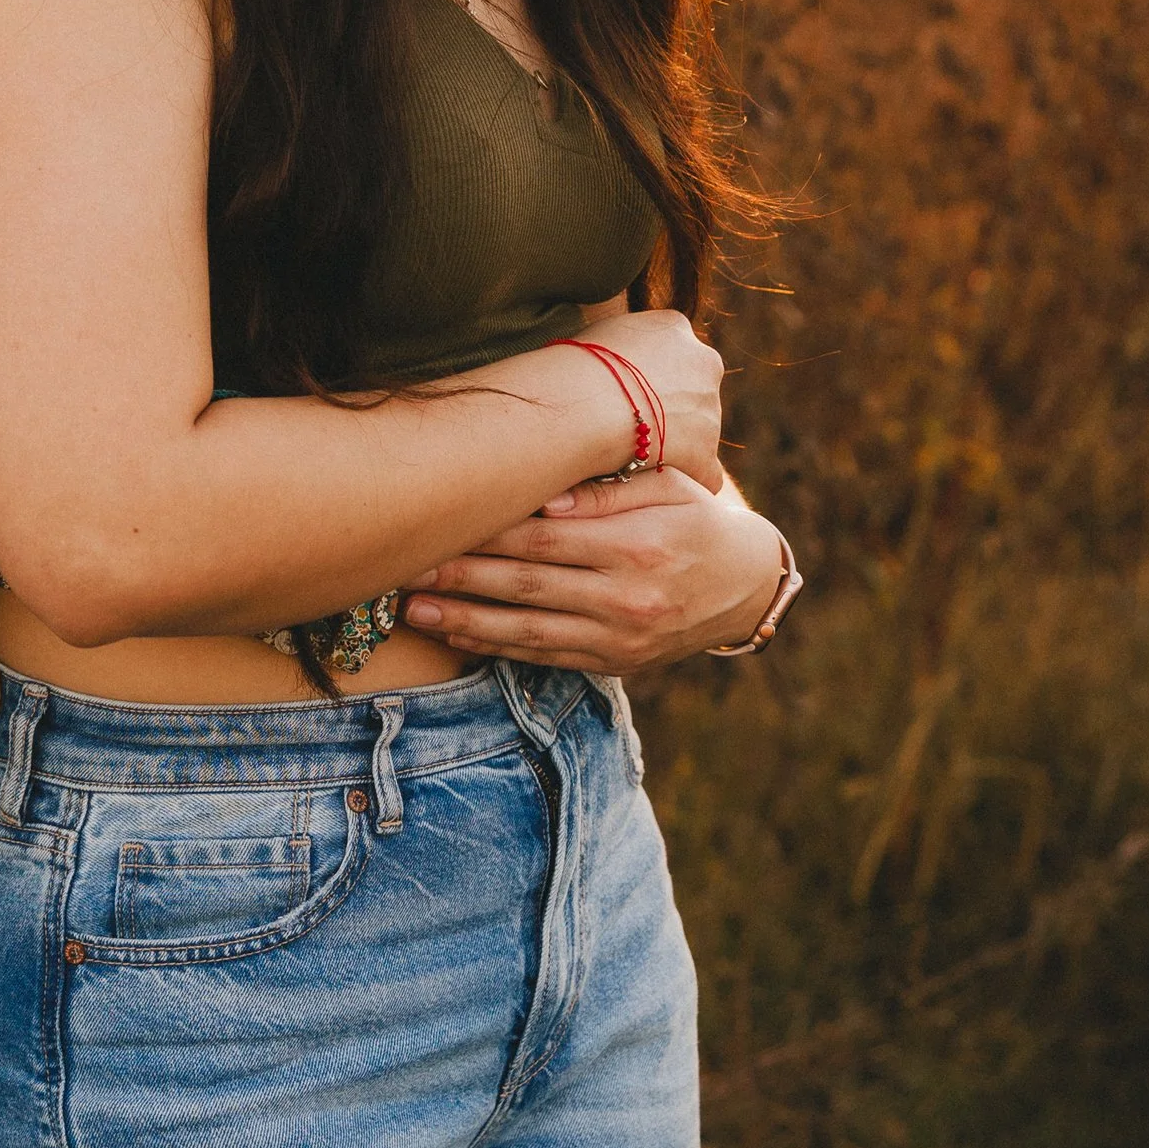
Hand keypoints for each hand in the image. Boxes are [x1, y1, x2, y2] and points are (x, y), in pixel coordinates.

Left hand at [401, 467, 784, 675]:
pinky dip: (498, 648)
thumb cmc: (695, 517)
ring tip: (414, 611)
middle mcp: (626, 597)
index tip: (437, 525)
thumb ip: (606, 491)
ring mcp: (619, 636)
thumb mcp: (667, 485)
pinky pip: (547, 657)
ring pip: (528, 630)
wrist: (744, 584)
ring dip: (466, 621)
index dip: (487, 535)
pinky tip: (458, 637)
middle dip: (461, 578)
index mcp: (637, 544)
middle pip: (527, 586)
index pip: (545, 540)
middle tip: (404, 567)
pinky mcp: (615, 662)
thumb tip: (543, 494)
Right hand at [559, 309, 724, 489]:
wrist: (585, 404)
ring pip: (698, 429)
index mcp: (675, 329)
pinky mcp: (705, 456)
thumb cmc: (577, 366)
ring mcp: (709, 412)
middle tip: (629, 423)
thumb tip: (613, 355)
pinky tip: (651, 481)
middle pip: (692, 387)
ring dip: (674, 441)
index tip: (625, 391)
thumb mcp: (600, 332)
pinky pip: (701, 471)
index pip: (672, 351)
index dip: (648, 374)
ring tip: (631, 454)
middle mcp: (703, 364)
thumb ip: (622, 343)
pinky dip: (681, 477)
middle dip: (669, 405)